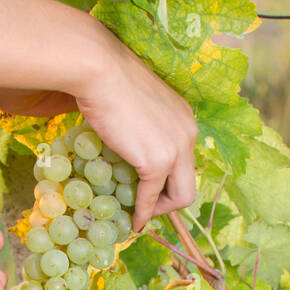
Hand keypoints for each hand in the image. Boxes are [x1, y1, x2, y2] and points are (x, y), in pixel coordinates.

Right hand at [74, 26, 198, 231]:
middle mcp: (189, 134)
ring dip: (159, 210)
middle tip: (146, 207)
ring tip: (139, 215)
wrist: (100, 69)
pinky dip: (144, 212)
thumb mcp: (136, 103)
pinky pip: (152, 197)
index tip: (149, 189)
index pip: (185, 161)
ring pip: (180, 196)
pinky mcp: (157, 162)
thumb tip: (130, 140)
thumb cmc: (108, 78)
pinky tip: (133, 220)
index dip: (168, 182)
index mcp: (185, 119)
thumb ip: (143, 125)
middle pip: (189, 184)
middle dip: (168, 202)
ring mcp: (176, 149)